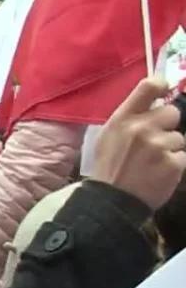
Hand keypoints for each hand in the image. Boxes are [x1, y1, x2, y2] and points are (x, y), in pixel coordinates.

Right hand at [91, 78, 185, 209]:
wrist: (111, 201)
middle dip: (166, 125)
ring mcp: (159, 146)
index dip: (161, 86)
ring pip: (179, 138)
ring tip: (152, 163)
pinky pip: (182, 156)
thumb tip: (154, 102)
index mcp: (123, 118)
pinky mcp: (174, 164)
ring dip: (170, 149)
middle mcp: (142, 128)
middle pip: (172, 112)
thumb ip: (130, 118)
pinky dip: (174, 165)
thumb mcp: (109, 136)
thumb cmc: (109, 166)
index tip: (163, 92)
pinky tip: (158, 173)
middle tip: (153, 141)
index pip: (149, 86)